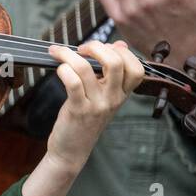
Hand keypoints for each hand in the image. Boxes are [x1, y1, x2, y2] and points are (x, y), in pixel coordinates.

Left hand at [22, 40, 143, 195]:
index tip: (104, 48)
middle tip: (81, 49)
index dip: (122, 52)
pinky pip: (72, 82)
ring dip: (69, 54)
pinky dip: (63, 69)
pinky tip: (58, 68)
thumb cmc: (85, 120)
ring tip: (59, 52)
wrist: (72, 151)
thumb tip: (120, 44)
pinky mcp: (78, 110)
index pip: (137, 68)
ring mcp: (96, 105)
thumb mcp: (103, 97)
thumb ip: (111, 73)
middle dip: (97, 47)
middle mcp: (113, 99)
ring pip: (87, 68)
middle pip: (117, 62)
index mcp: (122, 95)